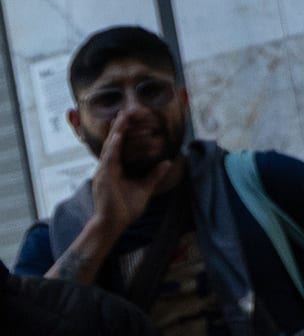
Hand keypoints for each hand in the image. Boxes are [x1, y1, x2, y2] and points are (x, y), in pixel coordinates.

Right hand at [87, 119, 175, 234]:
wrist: (114, 224)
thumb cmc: (126, 209)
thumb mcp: (145, 188)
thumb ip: (155, 175)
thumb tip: (167, 162)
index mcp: (115, 169)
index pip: (120, 147)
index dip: (124, 133)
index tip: (129, 119)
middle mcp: (107, 168)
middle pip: (113, 143)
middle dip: (119, 127)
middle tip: (125, 111)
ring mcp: (104, 172)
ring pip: (110, 147)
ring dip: (116, 131)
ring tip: (121, 117)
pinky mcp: (104, 178)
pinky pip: (109, 159)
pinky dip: (114, 147)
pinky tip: (118, 136)